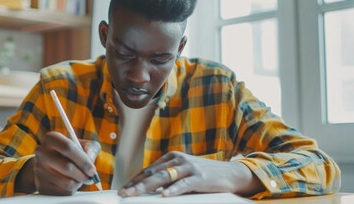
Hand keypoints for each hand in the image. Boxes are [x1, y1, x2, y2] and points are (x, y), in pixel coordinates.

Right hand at [16, 131, 100, 195]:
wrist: (51, 165)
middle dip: (83, 175)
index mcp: (51, 138)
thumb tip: (90, 160)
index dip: (83, 160)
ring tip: (80, 178)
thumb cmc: (72, 153)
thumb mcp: (84, 145)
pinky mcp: (41, 185)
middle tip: (90, 177)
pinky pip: (63, 192)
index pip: (68, 148)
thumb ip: (90, 149)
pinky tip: (71, 182)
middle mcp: (41, 152)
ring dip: (79, 182)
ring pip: (67, 182)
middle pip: (67, 167)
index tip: (92, 169)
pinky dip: (72, 189)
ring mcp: (39, 169)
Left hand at [117, 151, 263, 196]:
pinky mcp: (199, 177)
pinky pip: (183, 185)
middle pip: (152, 174)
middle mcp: (178, 160)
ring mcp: (189, 167)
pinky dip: (172, 190)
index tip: (122, 189)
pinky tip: (163, 195)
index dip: (134, 180)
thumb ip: (168, 178)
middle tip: (123, 193)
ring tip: (134, 194)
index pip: (148, 170)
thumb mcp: (184, 173)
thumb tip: (149, 189)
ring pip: (163, 178)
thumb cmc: (204, 175)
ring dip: (146, 187)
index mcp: (172, 158)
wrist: (231, 173)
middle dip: (135, 184)